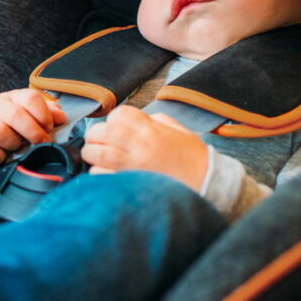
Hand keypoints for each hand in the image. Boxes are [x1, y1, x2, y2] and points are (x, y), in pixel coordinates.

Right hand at [0, 89, 66, 163]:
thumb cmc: (15, 122)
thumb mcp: (32, 114)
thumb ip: (49, 114)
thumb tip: (61, 117)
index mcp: (14, 97)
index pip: (31, 98)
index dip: (43, 115)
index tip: (49, 128)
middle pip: (15, 115)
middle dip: (33, 133)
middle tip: (41, 143)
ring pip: (0, 132)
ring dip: (14, 144)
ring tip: (19, 147)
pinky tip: (4, 155)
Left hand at [82, 105, 208, 190]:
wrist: (209, 184)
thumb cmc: (193, 158)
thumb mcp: (178, 130)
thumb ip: (155, 121)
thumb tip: (136, 120)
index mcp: (152, 129)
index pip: (119, 114)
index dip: (112, 120)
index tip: (115, 129)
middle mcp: (141, 145)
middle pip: (102, 132)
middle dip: (95, 136)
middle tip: (99, 143)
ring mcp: (134, 166)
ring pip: (96, 153)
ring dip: (91, 154)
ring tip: (97, 157)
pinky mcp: (130, 185)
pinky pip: (101, 175)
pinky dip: (98, 173)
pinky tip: (106, 174)